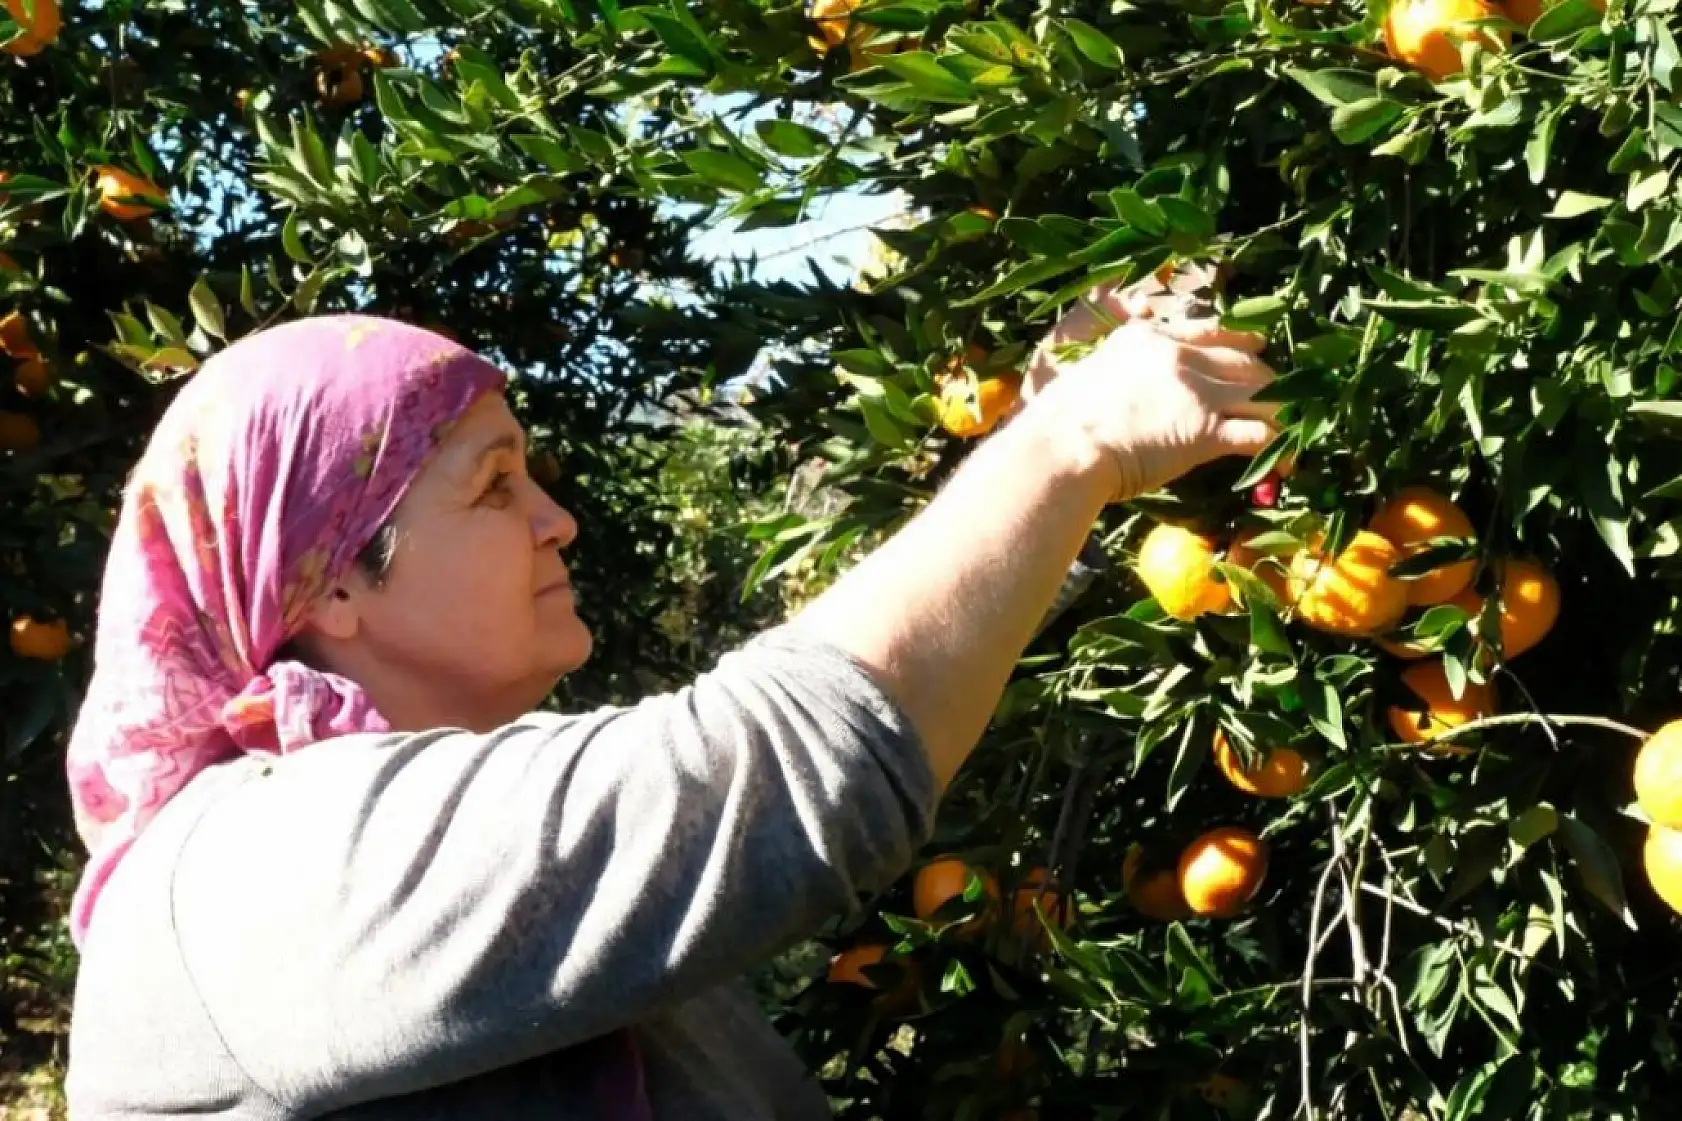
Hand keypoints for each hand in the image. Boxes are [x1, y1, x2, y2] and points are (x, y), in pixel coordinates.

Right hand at [1015, 281, 1278, 501]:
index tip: (1258, 345)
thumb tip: (1124, 393)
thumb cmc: (1059, 422)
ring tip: (1288, 433)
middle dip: (1268, 381)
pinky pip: (1258, 433)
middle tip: (1279, 401)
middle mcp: (1178, 356)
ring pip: (1261, 392)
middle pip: (1244, 359)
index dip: (1240, 339)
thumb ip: (1117, 373)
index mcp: (1148, 338)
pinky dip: (1277, 449)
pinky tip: (1282, 464)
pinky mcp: (1204, 430)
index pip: (1209, 330)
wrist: (1063, 445)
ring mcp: (1195, 391)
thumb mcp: (1088, 374)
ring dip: (1280, 414)